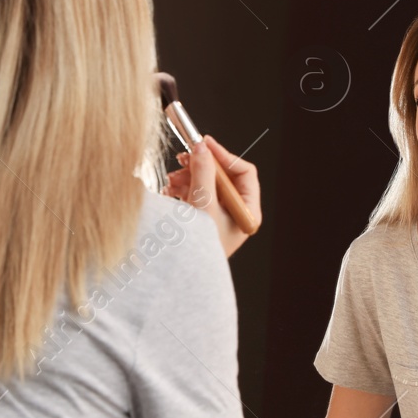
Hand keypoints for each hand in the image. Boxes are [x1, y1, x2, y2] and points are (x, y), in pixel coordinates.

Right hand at [163, 135, 261, 257]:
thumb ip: (203, 172)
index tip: (205, 144)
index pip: (244, 173)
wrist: (178, 274)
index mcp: (247, 212)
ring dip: (188, 178)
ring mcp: (220, 218)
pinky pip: (195, 197)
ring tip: (172, 181)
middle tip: (184, 158)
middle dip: (201, 167)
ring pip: (207, 185)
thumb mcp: (202, 204)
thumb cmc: (197, 248)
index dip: (224, 155)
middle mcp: (236, 215)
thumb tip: (201, 148)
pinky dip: (182, 190)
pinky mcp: (203, 222)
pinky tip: (170, 191)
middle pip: (223, 177)